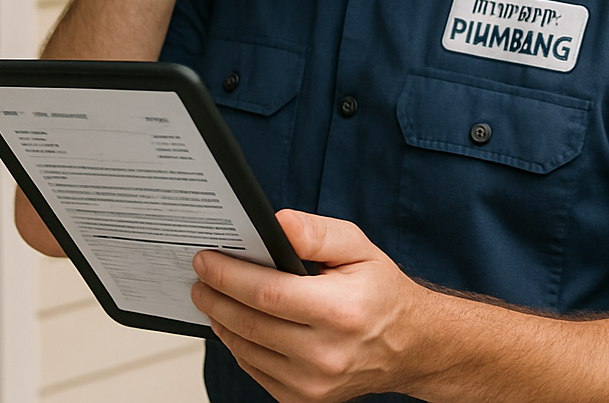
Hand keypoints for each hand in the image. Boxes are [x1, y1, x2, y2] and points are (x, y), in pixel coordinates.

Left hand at [191, 210, 433, 402]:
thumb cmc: (380, 291)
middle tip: (200, 276)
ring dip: (221, 321)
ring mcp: (314, 384)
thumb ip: (317, 232)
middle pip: (251, 323)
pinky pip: (256, 371)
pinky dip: (238, 345)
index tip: (207, 259)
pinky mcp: (304, 399)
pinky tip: (234, 323)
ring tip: (211, 296)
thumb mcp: (358, 247)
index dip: (230, 275)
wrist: (409, 345)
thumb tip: (278, 222)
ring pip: (247, 351)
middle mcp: (326, 353)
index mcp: (341, 310)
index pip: (268, 293)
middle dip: (216, 296)